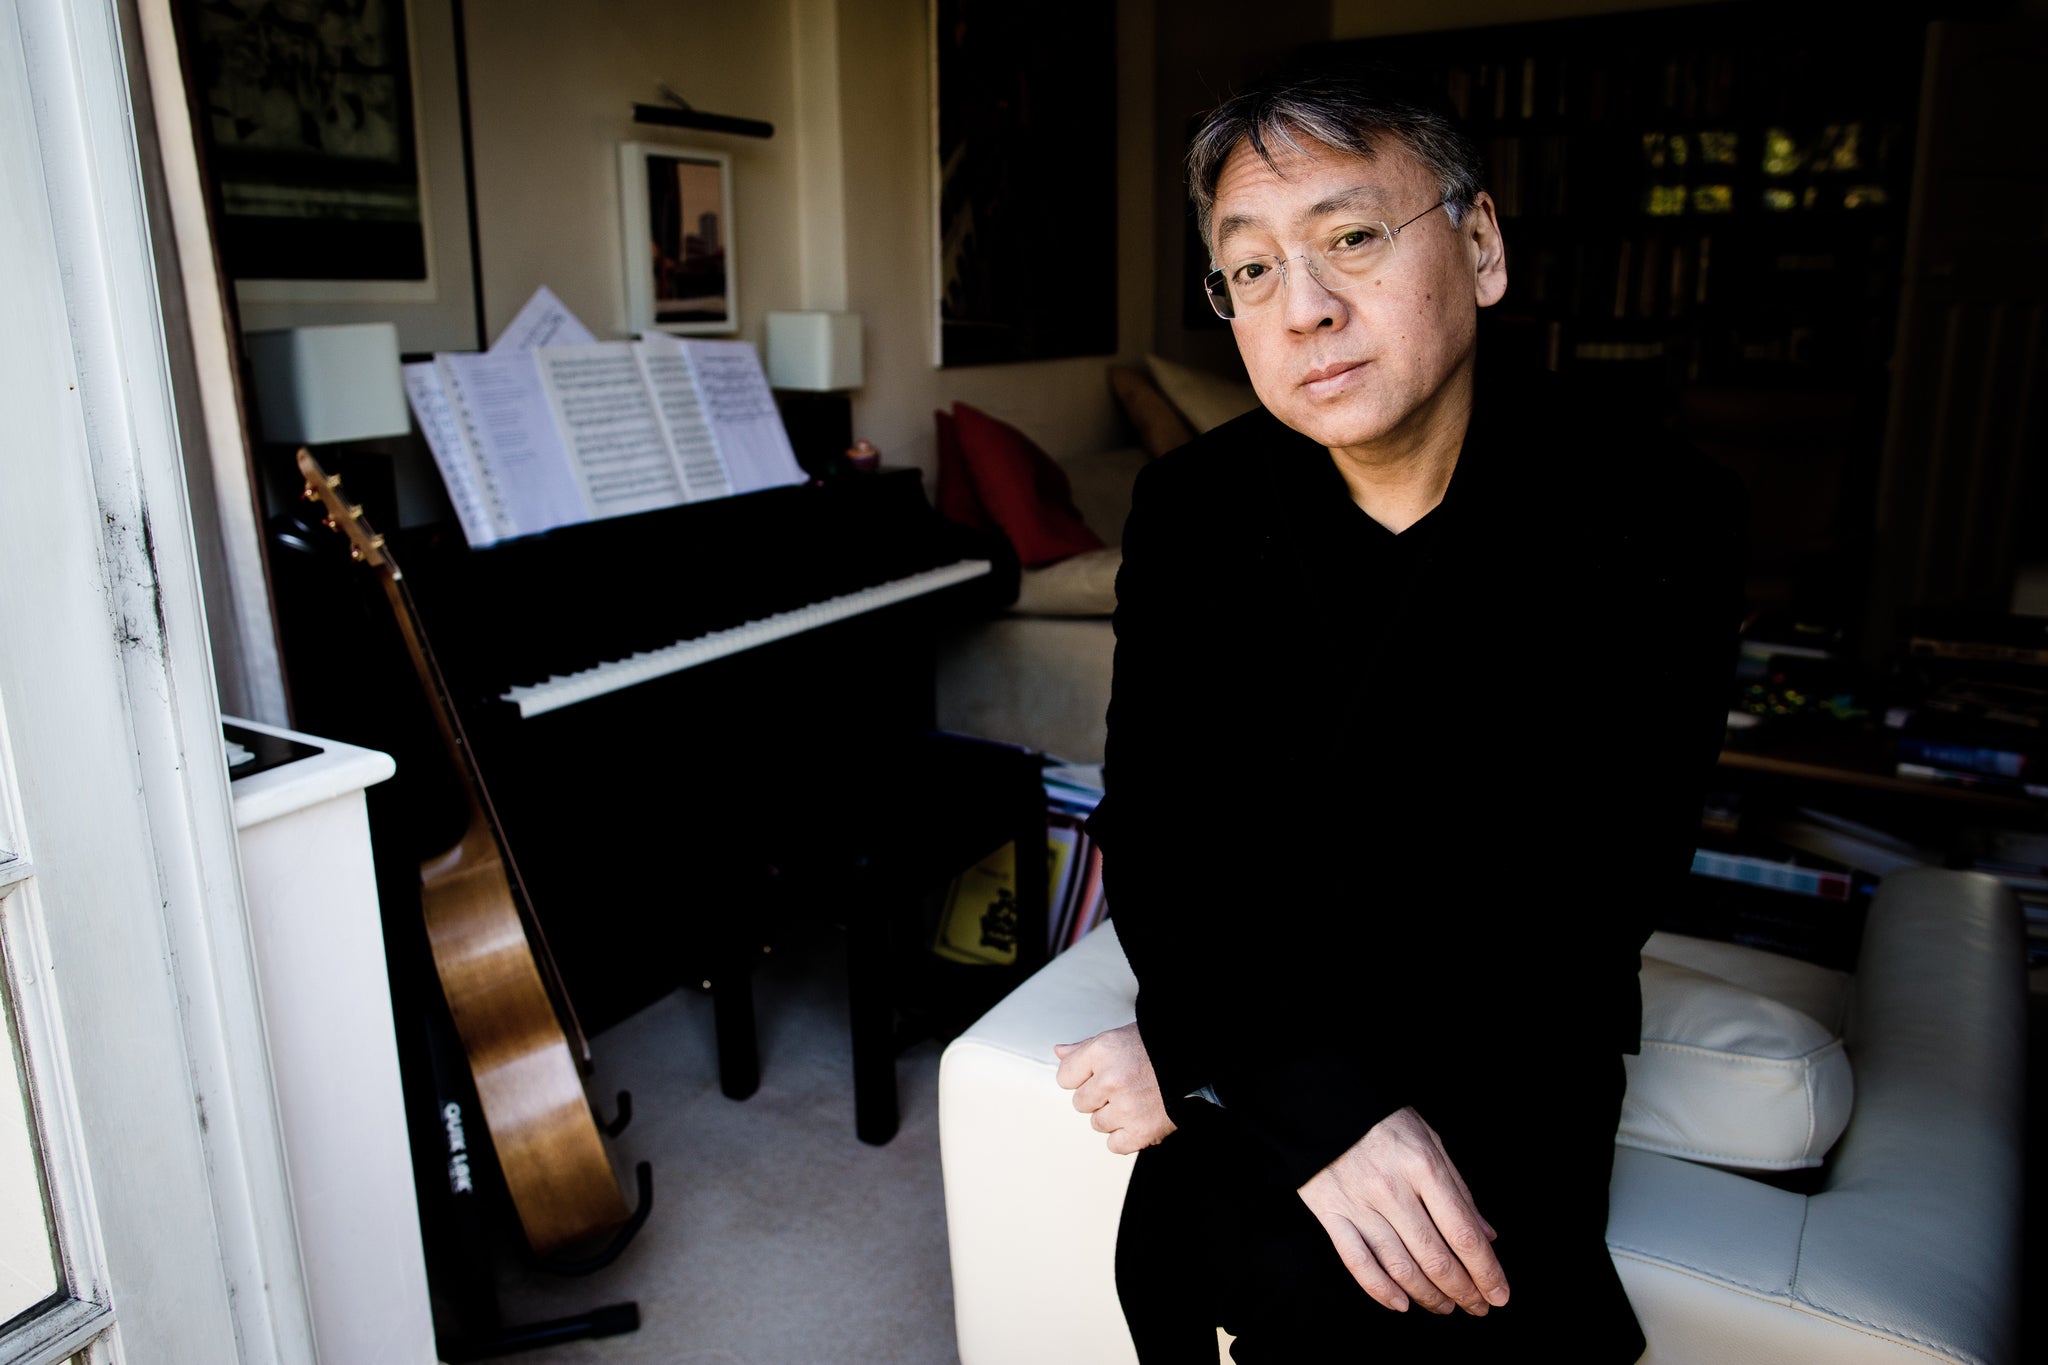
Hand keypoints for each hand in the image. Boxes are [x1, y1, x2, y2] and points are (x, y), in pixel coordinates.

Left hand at [1053, 1022, 1177, 1153]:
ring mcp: (1126, 1108)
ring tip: (1135, 1099)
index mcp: (1103, 1052)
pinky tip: (1138, 1119)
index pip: (1065, 1077)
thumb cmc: (1158, 1048)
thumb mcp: (1119, 1037)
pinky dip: (1125, 1136)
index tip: (1100, 1073)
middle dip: (1097, 1096)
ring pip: (1097, 1123)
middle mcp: (1111, 1080)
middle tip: (1123, 1085)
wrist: (1199, 1063)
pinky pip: (1114, 1145)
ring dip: (1113, 1116)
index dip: (1082, 1076)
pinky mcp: (1141, 1132)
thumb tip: (1059, 1053)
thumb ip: (1085, 1048)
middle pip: (1079, 1103)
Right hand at [1297, 1107, 1507, 1316]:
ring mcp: (1359, 1204)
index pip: (1463, 1233)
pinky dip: (1381, 1291)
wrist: (1325, 1105)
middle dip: (1463, 1291)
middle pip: (1435, 1257)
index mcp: (1423, 1166)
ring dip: (1428, 1296)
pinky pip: (1357, 1263)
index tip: (1499, 1295)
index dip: (1486, 1272)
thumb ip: (1459, 1190)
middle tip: (1477, 1307)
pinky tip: (1402, 1304)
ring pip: (1400, 1267)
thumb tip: (1487, 1236)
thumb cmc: (1385, 1123)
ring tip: (1446, 1307)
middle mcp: (1392, 1188)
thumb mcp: (1431, 1142)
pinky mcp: (1331, 1213)